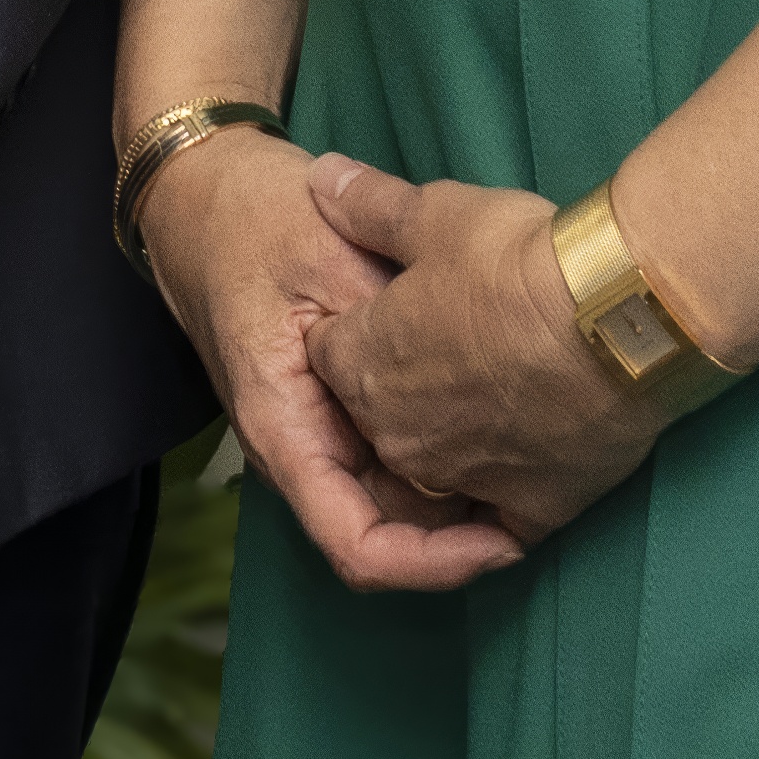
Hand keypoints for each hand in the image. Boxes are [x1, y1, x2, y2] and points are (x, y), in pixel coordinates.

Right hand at [134, 129, 519, 590]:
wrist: (209, 194)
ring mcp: (323, 433)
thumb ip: (386, 326)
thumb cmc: (255, 219)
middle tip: (549, 494)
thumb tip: (465, 386)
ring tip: (539, 462)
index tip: (505, 542)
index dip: (433, 564)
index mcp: (285, 428)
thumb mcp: (328, 257)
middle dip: (464, 532)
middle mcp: (303, 449)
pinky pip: (402, 459)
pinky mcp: (343, 412)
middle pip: (389, 531)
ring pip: (401, 499)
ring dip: (462, 497)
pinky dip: (451, 459)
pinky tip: (508, 430)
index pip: (356, 544)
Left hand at [288, 161, 676, 549]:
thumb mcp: (437, 212)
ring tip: (501, 393)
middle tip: (459, 341)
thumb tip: (319, 176)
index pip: (330, 354)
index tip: (404, 302)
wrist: (620, 317)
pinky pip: (503, 525)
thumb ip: (369, 203)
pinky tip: (530, 467)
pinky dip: (508, 503)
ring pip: (436, 469)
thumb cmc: (518, 261)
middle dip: (403, 384)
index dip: (364, 324)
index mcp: (362, 367)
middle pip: (378, 414)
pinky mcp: (533, 508)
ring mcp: (463, 478)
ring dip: (454, 438)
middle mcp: (397, 437)